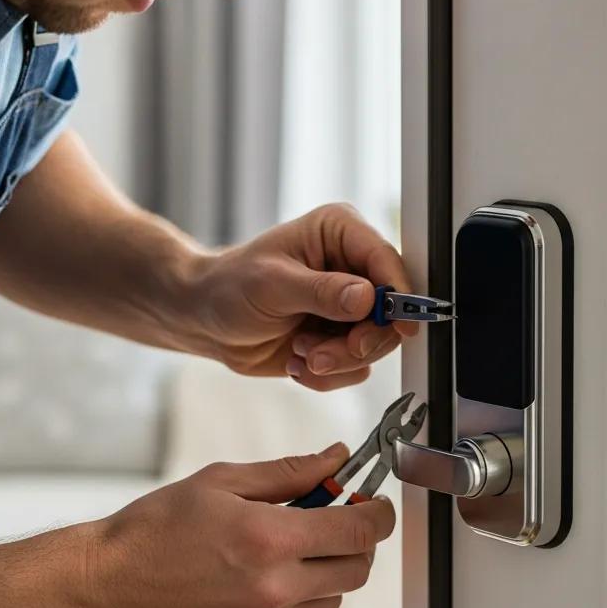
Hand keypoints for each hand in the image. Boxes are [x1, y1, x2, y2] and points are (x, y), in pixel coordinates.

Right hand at [82, 444, 394, 607]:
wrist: (107, 586)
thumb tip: (336, 458)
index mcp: (270, 540)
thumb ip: (290, 471)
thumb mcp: (223, 481)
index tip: (374, 504)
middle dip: (357, 543)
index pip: (359, 533)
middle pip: (357, 571)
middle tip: (335, 521)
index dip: (378, 515)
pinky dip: (293, 596)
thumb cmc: (158, 526)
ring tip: (286, 548)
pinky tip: (255, 576)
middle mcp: (275, 589)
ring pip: (331, 599)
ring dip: (326, 571)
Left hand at [187, 203, 418, 390]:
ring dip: (337, 360)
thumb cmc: (229, 287)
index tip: (400, 325)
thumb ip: (322, 292)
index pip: (386, 259)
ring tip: (301, 353)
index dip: (399, 293)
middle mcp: (352, 267)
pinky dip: (328, 374)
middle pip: (390, 311)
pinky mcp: (343, 338)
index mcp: (339, 233)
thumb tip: (368, 298)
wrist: (206, 321)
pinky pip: (357, 367)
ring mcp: (350, 306)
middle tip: (325, 354)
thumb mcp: (272, 285)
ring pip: (376, 344)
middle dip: (359, 341)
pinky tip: (298, 361)